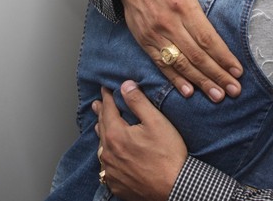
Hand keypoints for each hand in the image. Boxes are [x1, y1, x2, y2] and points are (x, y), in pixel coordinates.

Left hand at [94, 82, 186, 200]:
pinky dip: (107, 155)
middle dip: (101, 113)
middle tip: (98, 104)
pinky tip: (110, 154)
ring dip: (101, 134)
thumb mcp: (156, 121)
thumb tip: (125, 85)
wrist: (174, 186)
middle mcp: (108, 153)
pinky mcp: (116, 184)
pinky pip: (106, 166)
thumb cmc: (168, 154)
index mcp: (116, 135)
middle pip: (102, 127)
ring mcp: (111, 171)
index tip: (105, 89)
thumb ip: (138, 101)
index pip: (108, 110)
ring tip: (99, 126)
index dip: (107, 97)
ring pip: (102, 147)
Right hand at [117, 0, 242, 101]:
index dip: (223, 56)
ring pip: (180, 64)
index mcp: (183, 5)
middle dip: (217, 75)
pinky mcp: (144, 42)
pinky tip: (189, 92)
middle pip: (197, 56)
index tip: (237, 70)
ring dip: (200, 82)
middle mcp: (169, 24)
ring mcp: (155, 35)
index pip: (206, 37)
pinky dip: (175, 80)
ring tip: (217, 96)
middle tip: (234, 90)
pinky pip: (161, 64)